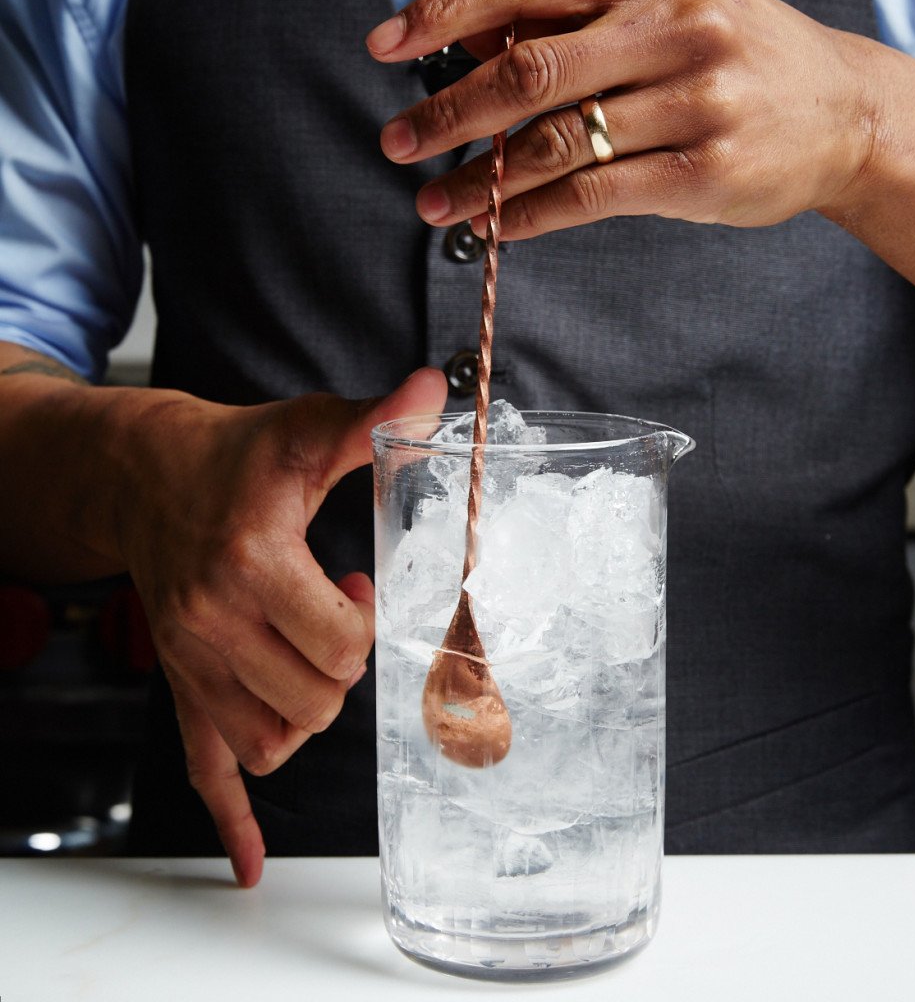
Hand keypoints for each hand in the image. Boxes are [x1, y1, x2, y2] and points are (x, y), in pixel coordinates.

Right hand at [120, 369, 447, 885]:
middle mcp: (211, 626)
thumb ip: (369, 420)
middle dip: (346, 664)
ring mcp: (191, 665)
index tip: (361, 583)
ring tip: (308, 655)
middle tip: (337, 615)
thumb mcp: (303, 430)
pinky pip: (204, 768)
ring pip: (277, 740)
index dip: (369, 622)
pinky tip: (251, 864)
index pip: (339, 644)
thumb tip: (434, 390)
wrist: (140, 477)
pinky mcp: (182, 685)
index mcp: (248, 566)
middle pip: (317, 699)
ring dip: (313, 708)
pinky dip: (234, 819)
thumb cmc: (230, 455)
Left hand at [366, 0, 875, 238]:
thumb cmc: (737, 57)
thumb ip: (576, 14)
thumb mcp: (667, 6)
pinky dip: (535, 215)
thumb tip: (474, 37)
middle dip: (448, 111)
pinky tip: (499, 228)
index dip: (446, 13)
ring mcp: (692, 99)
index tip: (390, 47)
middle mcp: (670, 23)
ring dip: (482, 179)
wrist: (844, 111)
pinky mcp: (702, 171)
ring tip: (435, 205)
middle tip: (396, 143)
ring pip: (556, 143)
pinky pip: (595, 195)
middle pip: (528, 68)